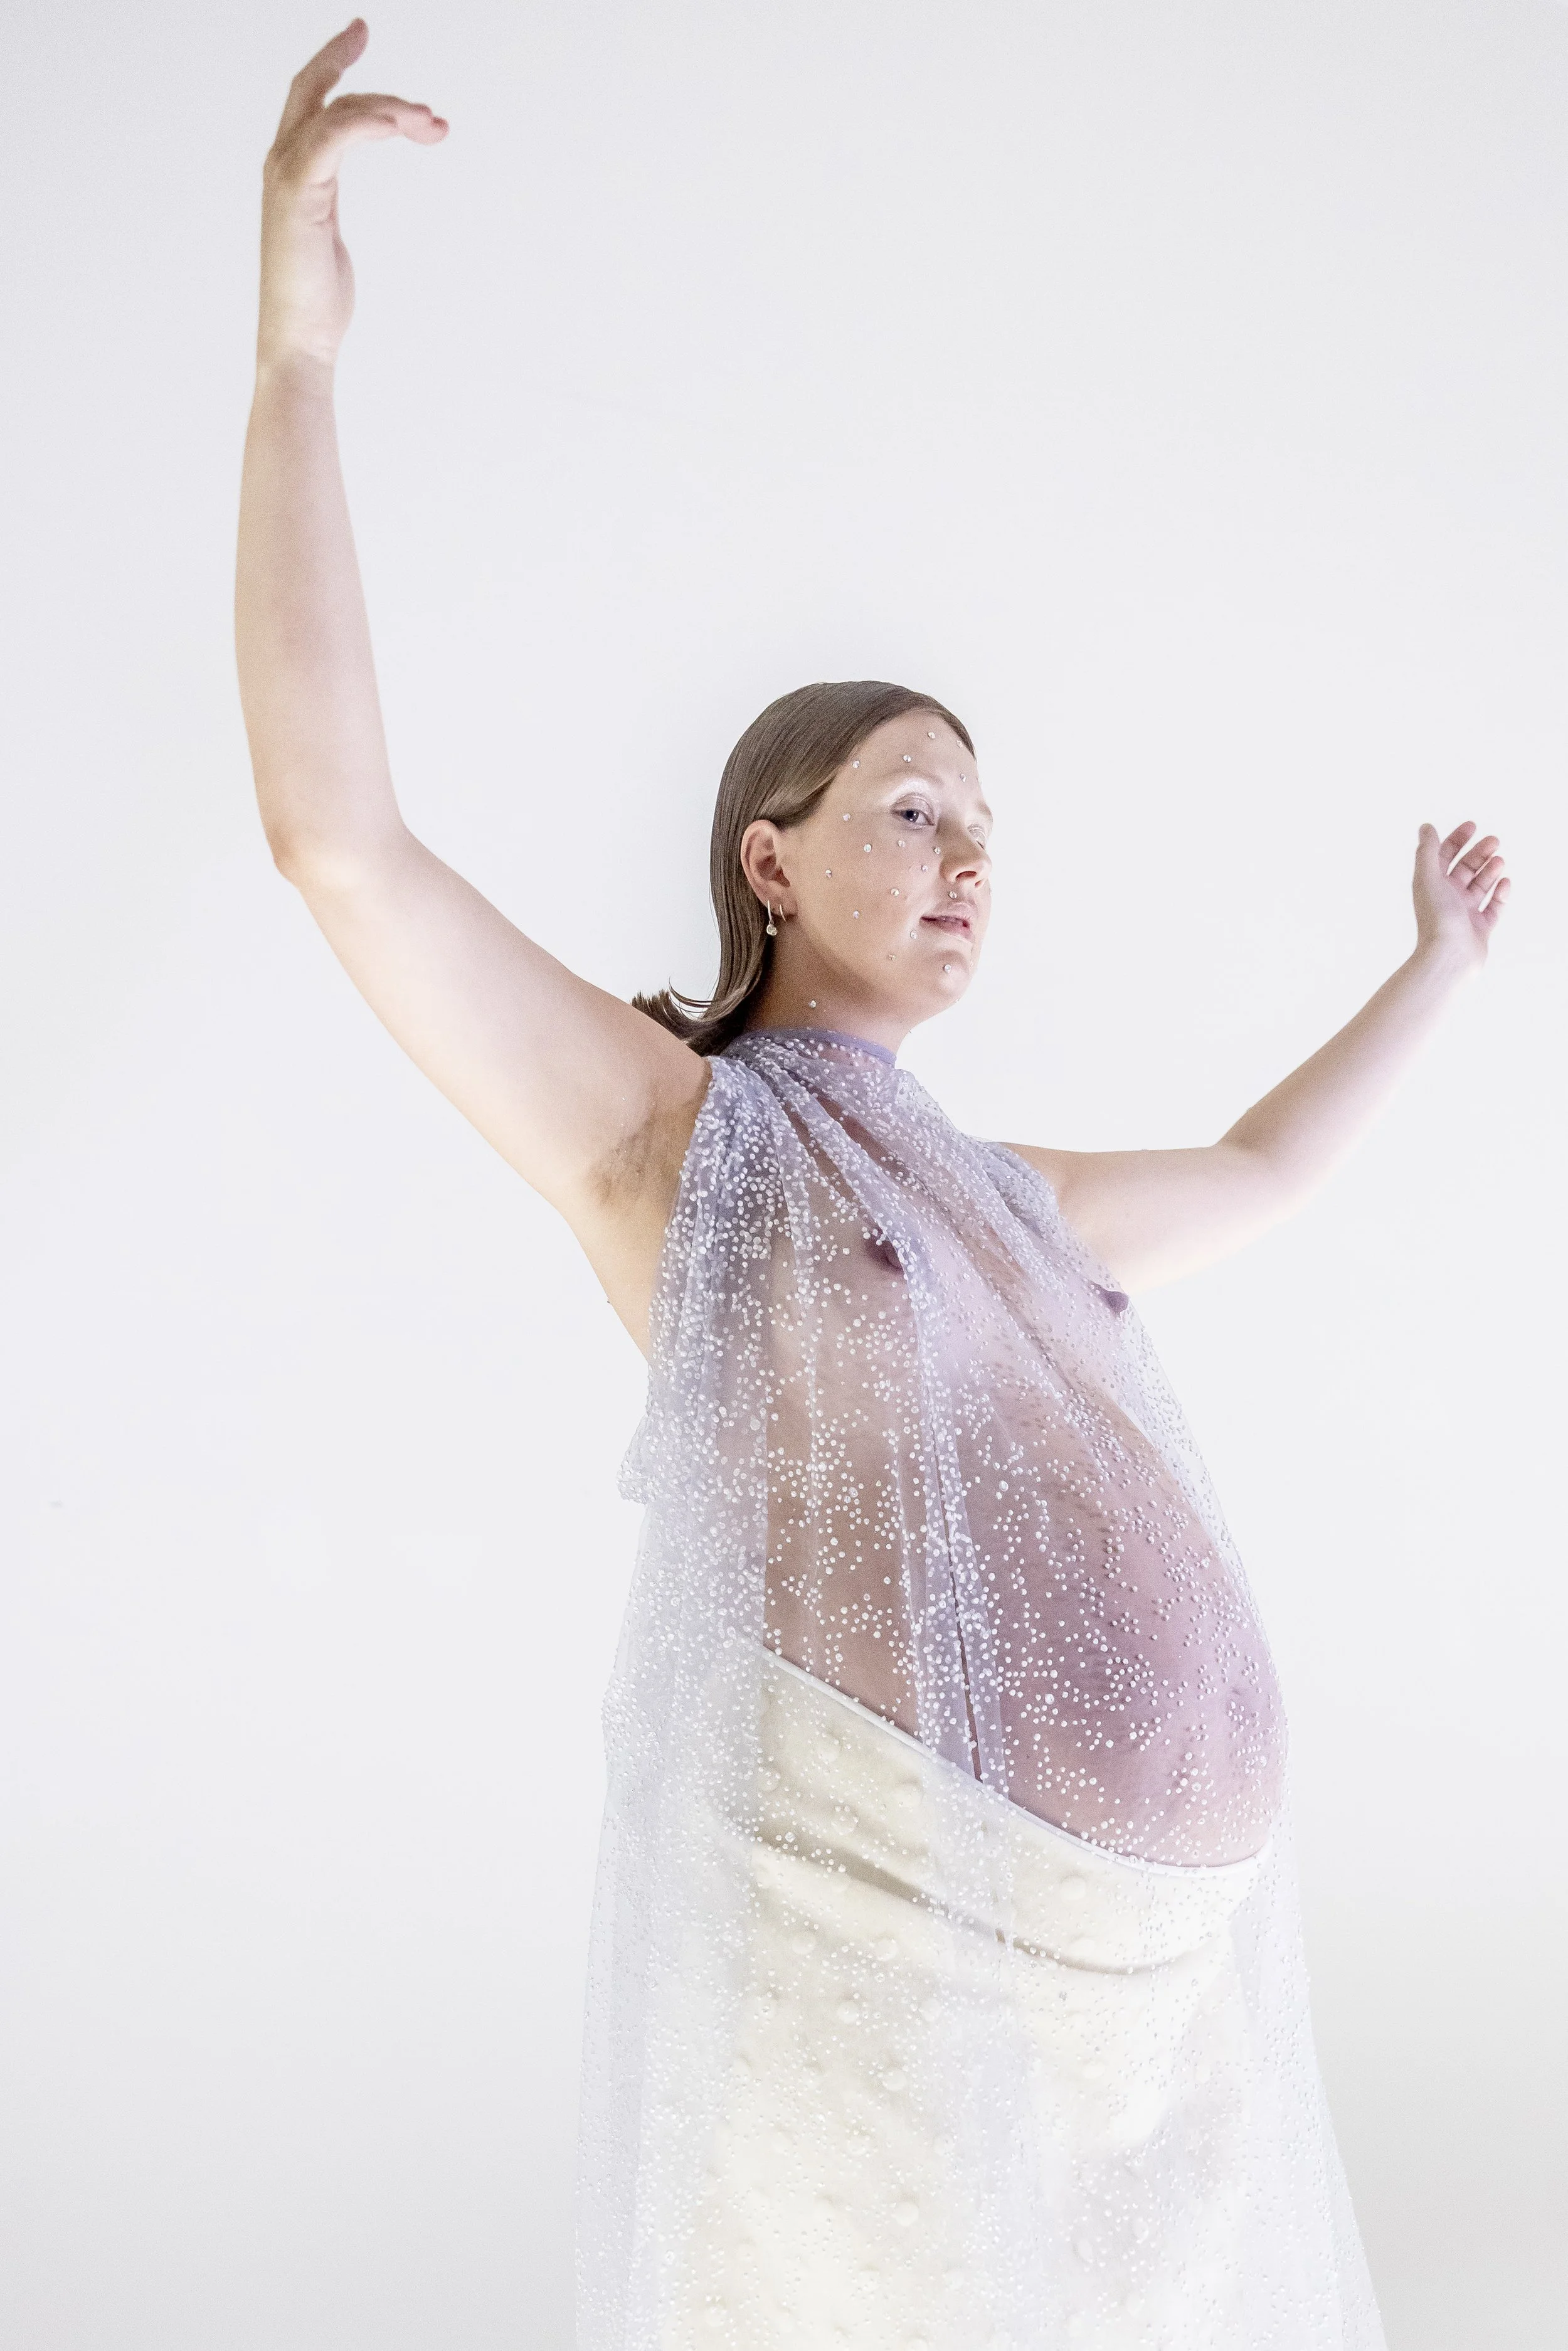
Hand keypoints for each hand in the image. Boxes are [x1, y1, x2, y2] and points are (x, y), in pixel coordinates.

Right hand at [258, 20, 446, 370]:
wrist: (299, 342)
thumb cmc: (315, 303)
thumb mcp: (327, 241)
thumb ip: (328, 208)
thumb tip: (334, 213)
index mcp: (291, 173)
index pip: (309, 102)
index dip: (332, 65)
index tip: (359, 37)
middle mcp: (283, 164)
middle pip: (314, 90)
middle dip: (347, 59)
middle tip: (388, 51)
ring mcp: (288, 175)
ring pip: (340, 112)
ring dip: (392, 110)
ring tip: (433, 124)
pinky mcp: (300, 191)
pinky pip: (338, 136)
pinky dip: (371, 122)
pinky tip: (403, 125)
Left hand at [1412, 820, 1510, 973]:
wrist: (1449, 956)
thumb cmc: (1437, 917)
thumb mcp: (1428, 878)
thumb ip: (1427, 852)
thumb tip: (1425, 827)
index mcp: (1432, 886)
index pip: (1444, 857)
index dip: (1457, 840)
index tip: (1473, 826)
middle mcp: (1447, 898)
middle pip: (1465, 869)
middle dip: (1479, 853)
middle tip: (1494, 841)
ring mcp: (1465, 913)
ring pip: (1481, 886)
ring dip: (1490, 870)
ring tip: (1499, 861)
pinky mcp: (1480, 928)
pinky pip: (1493, 907)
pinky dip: (1500, 894)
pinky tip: (1505, 883)